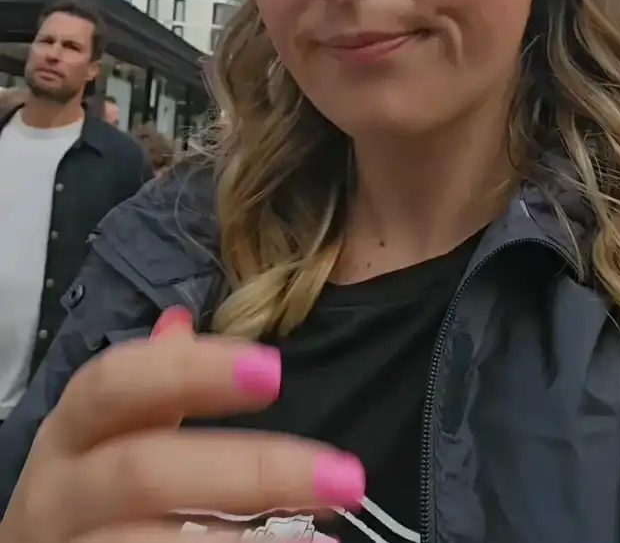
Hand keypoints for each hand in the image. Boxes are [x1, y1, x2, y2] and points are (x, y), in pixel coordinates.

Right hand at [1, 308, 364, 540]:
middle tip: (343, 476)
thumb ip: (147, 384)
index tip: (274, 370)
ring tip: (322, 540)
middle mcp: (58, 495)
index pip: (116, 385)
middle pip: (145, 473)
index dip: (189, 372)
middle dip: (248, 472)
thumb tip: (182, 319)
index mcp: (69, 433)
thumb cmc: (84, 494)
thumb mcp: (102, 435)